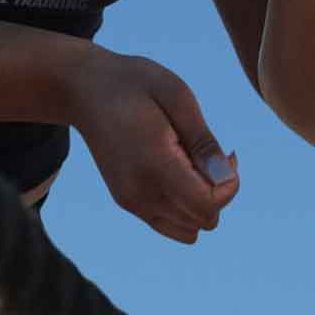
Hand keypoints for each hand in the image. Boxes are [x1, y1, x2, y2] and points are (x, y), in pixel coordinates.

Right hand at [70, 49, 239, 242]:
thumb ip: (203, 141)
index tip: (229, 153)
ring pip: (188, 229)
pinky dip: (184, 207)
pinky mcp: (127, 202)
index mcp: (154, 165)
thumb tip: (226, 177)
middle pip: (203, 220)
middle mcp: (140, 193)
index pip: (207, 205)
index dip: (230, 186)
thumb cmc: (135, 84)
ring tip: (194, 164)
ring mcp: (131, 201)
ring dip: (202, 202)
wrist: (85, 91)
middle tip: (212, 154)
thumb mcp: (178, 96)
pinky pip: (170, 225)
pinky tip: (180, 174)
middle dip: (219, 191)